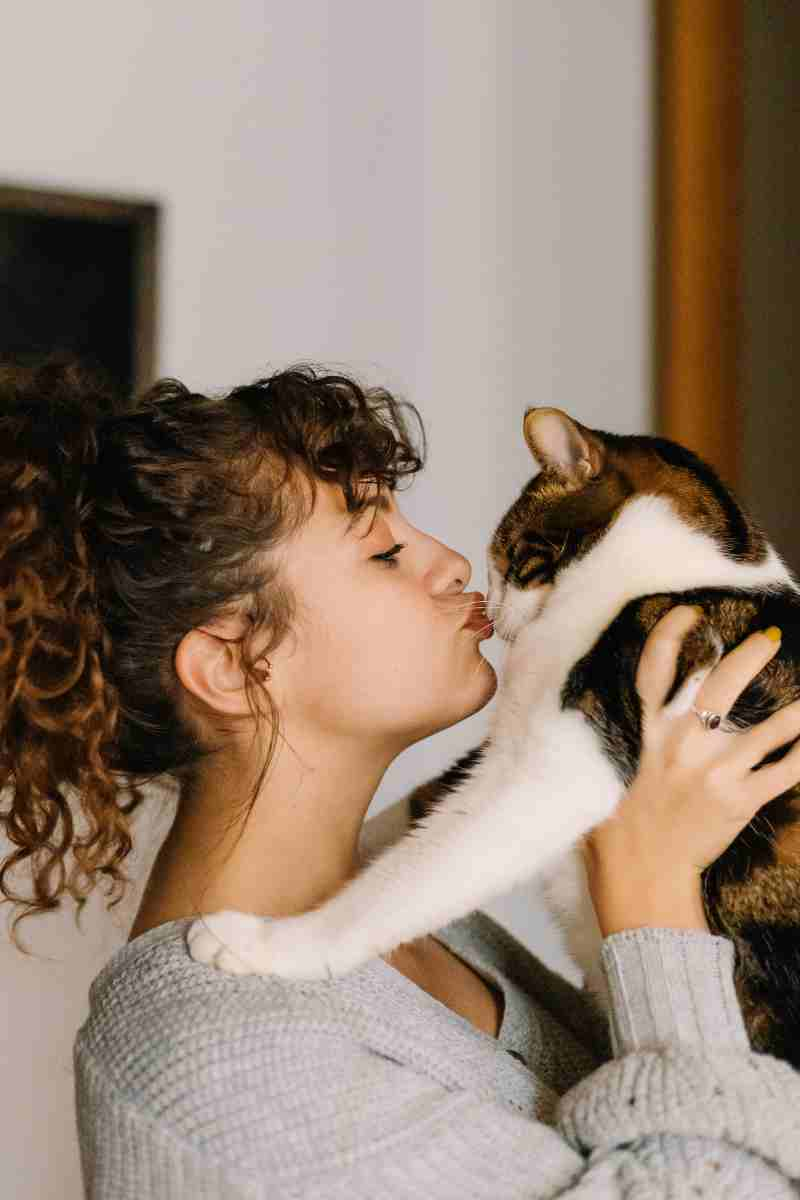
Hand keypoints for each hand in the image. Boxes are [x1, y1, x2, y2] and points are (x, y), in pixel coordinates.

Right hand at [583, 604, 799, 935]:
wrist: (642, 877)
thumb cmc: (613, 828)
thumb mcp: (600, 772)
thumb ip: (612, 738)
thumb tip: (596, 710)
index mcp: (643, 732)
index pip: (655, 671)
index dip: (673, 635)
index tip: (691, 613)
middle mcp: (681, 743)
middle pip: (722, 686)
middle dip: (750, 656)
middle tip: (769, 638)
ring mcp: (715, 772)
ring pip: (769, 728)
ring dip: (797, 708)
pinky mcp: (742, 801)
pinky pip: (785, 770)